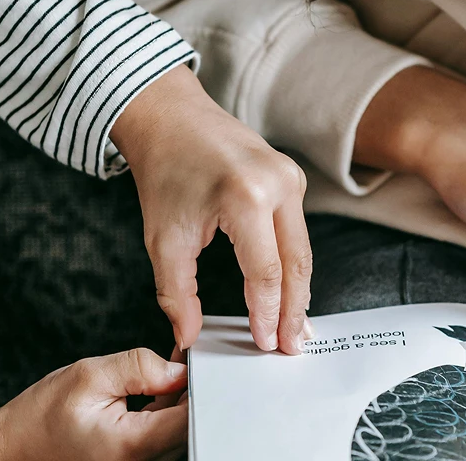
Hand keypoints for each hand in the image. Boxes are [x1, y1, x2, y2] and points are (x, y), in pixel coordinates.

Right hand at [0, 349, 187, 460]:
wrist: (14, 448)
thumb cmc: (43, 415)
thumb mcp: (89, 375)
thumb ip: (138, 367)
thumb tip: (178, 368)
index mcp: (131, 445)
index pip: (188, 419)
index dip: (198, 386)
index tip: (192, 361)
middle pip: (187, 428)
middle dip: (188, 392)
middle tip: (176, 360)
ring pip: (177, 433)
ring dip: (177, 402)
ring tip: (161, 374)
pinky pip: (162, 437)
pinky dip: (165, 412)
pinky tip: (153, 390)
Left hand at [111, 64, 312, 354]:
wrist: (169, 118)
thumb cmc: (164, 172)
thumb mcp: (163, 238)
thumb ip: (178, 294)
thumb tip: (190, 337)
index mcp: (246, 197)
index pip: (266, 273)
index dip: (266, 314)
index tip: (264, 344)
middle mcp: (277, 183)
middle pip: (297, 263)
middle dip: (294, 310)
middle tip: (290, 347)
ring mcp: (289, 174)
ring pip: (302, 247)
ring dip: (298, 289)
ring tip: (292, 327)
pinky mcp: (290, 173)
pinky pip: (297, 228)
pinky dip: (293, 260)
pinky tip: (288, 288)